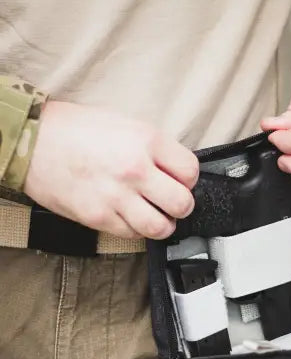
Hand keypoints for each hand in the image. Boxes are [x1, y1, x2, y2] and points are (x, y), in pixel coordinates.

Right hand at [24, 101, 198, 238]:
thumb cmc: (74, 129)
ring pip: (161, 227)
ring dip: (162, 224)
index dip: (188, 180)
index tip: (179, 181)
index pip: (190, 172)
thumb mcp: (123, 124)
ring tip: (154, 215)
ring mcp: (117, 196)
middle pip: (182, 203)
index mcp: (145, 140)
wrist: (33, 141)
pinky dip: (135, 230)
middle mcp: (135, 169)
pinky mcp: (99, 217)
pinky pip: (132, 234)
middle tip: (170, 202)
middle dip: (180, 205)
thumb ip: (152, 147)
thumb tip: (174, 168)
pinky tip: (128, 216)